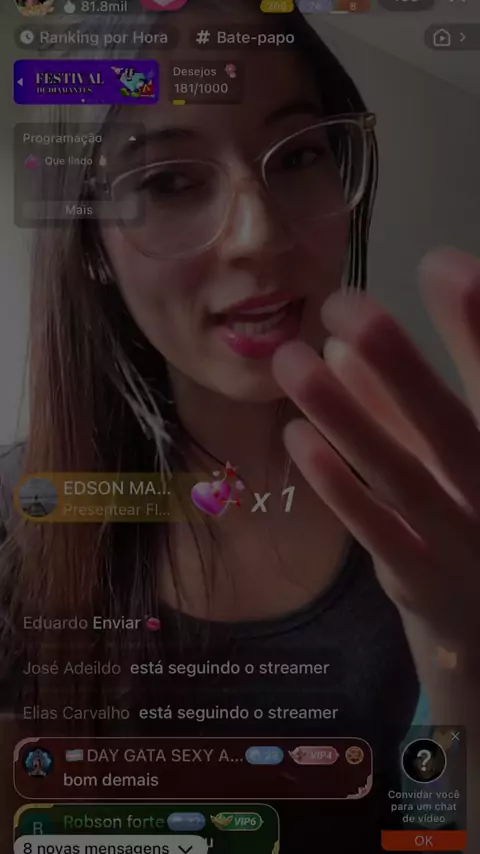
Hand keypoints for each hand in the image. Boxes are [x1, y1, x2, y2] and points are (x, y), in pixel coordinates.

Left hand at [272, 248, 479, 655]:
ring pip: (399, 475)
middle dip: (400, 363)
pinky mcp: (421, 583)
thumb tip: (344, 347)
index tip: (438, 265)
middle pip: (451, 426)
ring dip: (344, 416)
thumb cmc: (474, 515)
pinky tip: (296, 435)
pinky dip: (336, 482)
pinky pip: (374, 528)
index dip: (478, 325)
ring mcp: (463, 544)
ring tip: (293, 360)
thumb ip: (403, 405)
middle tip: (344, 304)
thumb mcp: (457, 456)